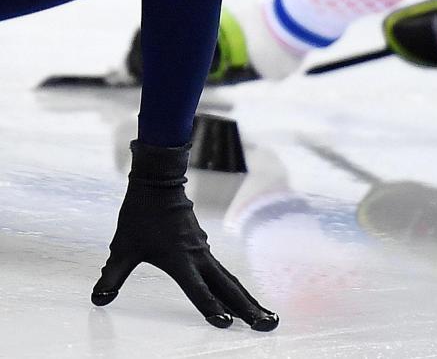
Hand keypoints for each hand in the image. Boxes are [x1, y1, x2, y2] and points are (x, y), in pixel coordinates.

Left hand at [92, 141, 278, 329]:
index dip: (211, 308)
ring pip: (230, 281)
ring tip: (264, 316)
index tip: (227, 324)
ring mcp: (204, 251)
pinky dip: (235, 288)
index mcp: (180, 260)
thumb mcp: (122, 248)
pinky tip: (240, 297)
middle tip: (268, 324)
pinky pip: (223, 272)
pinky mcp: (203, 247)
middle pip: (229, 288)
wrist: (159, 183)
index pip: (199, 290)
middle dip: (249, 308)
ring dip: (247, 300)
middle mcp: (198, 257)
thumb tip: (97, 299)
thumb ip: (112, 276)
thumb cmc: (141, 215)